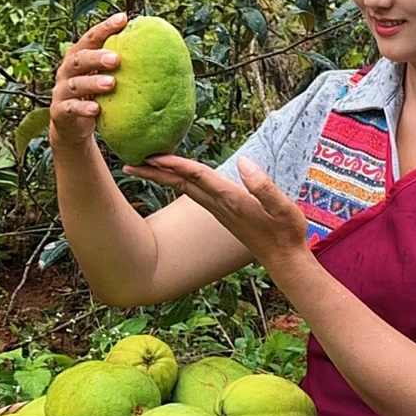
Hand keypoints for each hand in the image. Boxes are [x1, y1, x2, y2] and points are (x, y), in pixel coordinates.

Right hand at [49, 12, 126, 148]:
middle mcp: (67, 70)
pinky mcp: (60, 112)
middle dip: (97, 57)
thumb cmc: (95, 96)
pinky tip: (96, 109)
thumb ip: (120, 66)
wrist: (72, 127)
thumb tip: (159, 52)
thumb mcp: (105, 78)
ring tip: (111, 83)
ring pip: (75, 84)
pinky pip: (71, 108)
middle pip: (79, 58)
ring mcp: (62, 91)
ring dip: (92, 83)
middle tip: (116, 59)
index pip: (90, 38)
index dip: (104, 28)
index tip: (123, 19)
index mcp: (79, 57)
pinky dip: (83, 108)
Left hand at [122, 154, 311, 276]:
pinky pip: (194, 193)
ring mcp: (220, 211)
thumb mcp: (283, 208)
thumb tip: (243, 162)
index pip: (198, 176)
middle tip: (129, 163)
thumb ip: (263, 187)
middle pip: (181, 184)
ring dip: (163, 177)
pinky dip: (179, 182)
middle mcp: (220, 206)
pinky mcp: (224, 214)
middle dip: (156, 173)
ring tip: (144, 166)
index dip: (176, 164)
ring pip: (185, 189)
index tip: (153, 155)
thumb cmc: (287, 233)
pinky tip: (175, 177)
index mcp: (232, 200)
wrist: (284, 260)